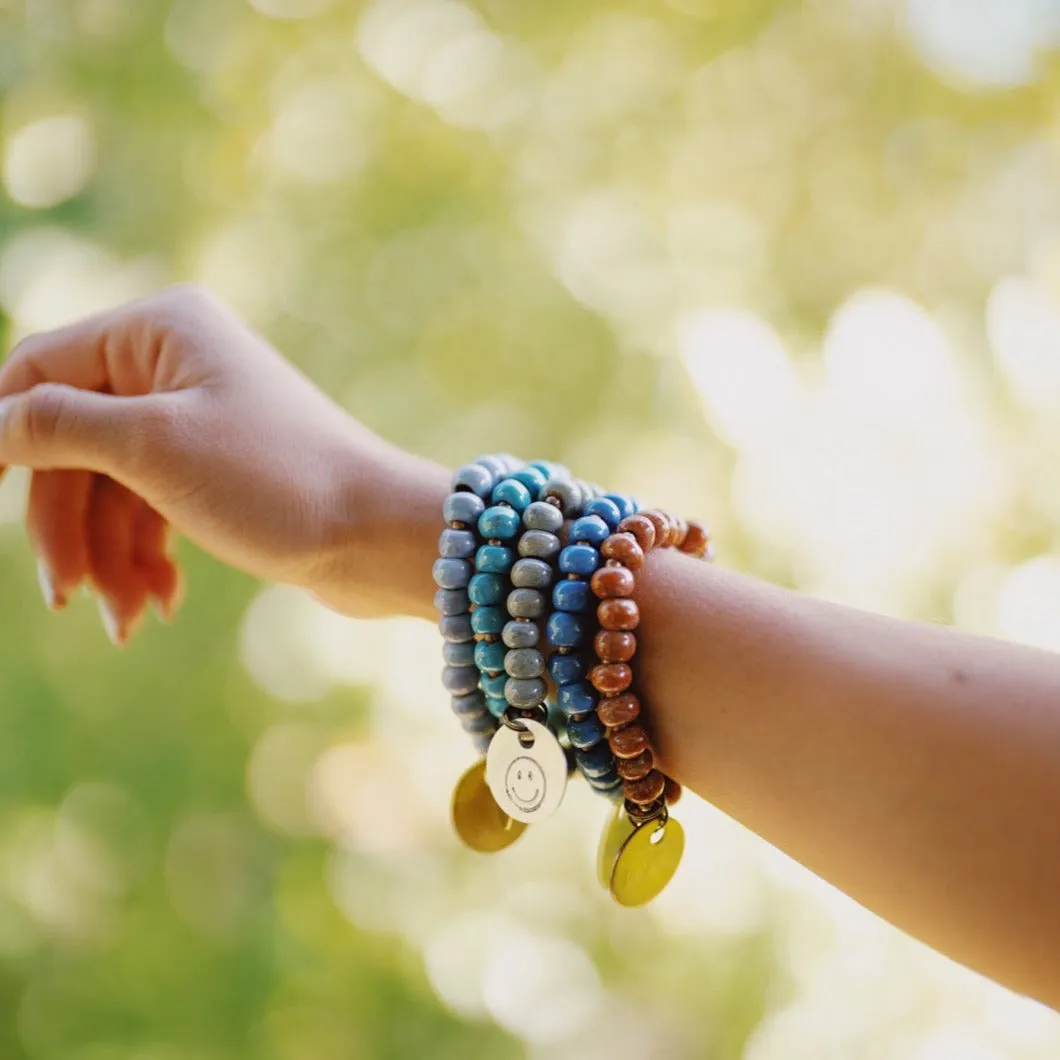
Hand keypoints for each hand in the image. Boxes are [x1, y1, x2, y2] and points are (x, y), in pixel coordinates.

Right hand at [0, 285, 445, 641]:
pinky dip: (146, 559)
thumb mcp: (151, 449)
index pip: (37, 371)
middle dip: (68, 526)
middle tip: (66, 596)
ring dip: (108, 558)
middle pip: (71, 446)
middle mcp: (176, 364)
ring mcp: (198, 421)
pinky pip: (152, 512)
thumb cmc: (277, 481)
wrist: (379, 539)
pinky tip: (161, 606)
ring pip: (111, 490)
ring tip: (125, 620)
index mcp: (158, 330)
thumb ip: (53, 426)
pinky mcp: (217, 472)